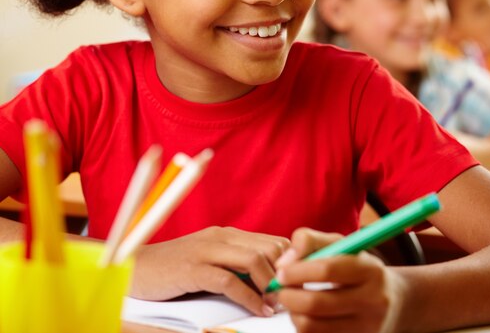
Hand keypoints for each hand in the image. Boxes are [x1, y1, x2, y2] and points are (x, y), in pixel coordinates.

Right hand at [131, 226, 289, 315]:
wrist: (134, 269)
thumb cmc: (174, 270)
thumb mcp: (210, 262)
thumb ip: (236, 265)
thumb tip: (269, 282)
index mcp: (228, 234)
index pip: (273, 241)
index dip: (292, 261)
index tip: (301, 282)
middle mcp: (221, 237)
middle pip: (269, 248)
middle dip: (287, 273)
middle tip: (294, 295)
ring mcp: (207, 250)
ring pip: (254, 261)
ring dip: (272, 285)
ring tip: (280, 304)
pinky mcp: (193, 269)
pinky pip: (230, 281)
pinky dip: (250, 298)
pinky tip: (260, 310)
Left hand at [274, 228, 406, 332]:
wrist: (394, 302)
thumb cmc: (359, 269)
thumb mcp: (342, 245)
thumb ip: (310, 241)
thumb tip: (284, 262)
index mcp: (371, 270)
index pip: (328, 269)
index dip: (297, 271)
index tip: (281, 272)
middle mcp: (374, 301)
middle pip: (316, 303)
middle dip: (289, 296)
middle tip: (280, 289)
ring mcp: (367, 328)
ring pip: (312, 326)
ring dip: (293, 313)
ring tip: (293, 302)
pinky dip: (304, 327)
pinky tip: (306, 316)